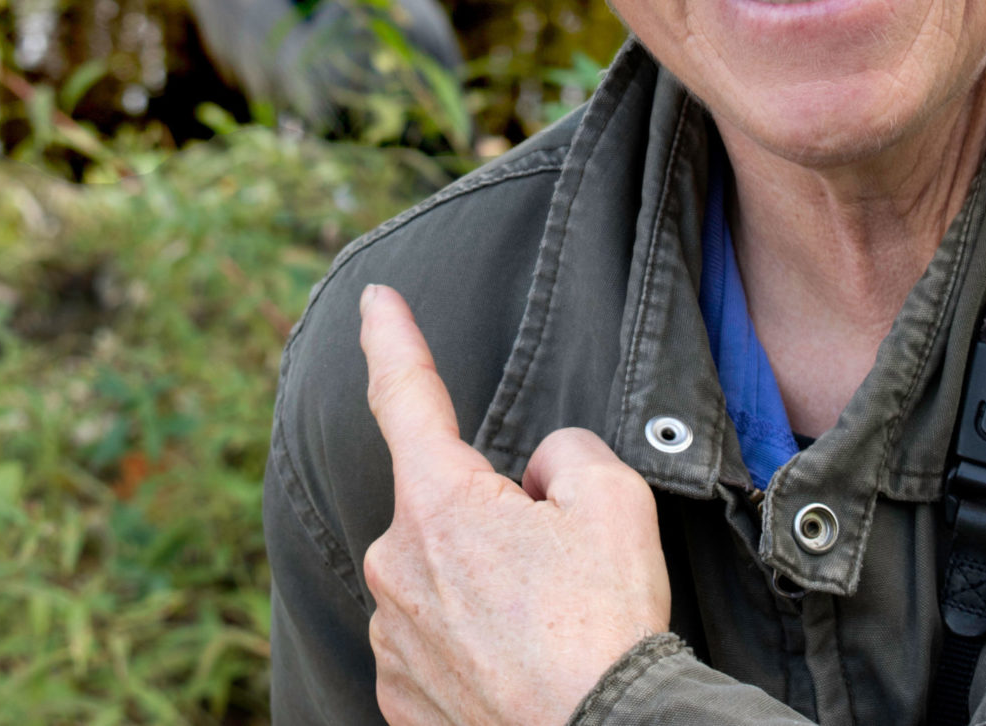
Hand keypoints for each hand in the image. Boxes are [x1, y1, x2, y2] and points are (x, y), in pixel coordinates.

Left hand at [359, 283, 671, 725]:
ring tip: (552, 629)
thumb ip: (566, 455)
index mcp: (439, 503)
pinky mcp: (400, 697)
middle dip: (500, 518)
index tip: (372, 300)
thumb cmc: (605, 623)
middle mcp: (397, 566)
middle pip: (448, 507)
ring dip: (489, 586)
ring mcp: (393, 638)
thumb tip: (537, 479)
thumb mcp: (613, 500)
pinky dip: (478, 643)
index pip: (406, 395)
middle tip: (564, 568)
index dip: (391, 338)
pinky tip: (524, 665)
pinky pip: (438, 641)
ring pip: (445, 577)